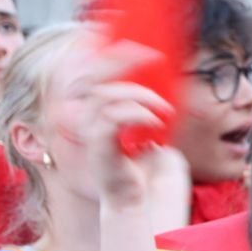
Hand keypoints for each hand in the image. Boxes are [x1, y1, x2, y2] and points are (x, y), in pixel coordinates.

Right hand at [78, 47, 177, 211]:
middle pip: (91, 77)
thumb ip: (146, 106)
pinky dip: (136, 114)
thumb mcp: (150, 129)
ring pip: (105, 96)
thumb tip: (162, 83)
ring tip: (162, 109)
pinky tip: (154, 121)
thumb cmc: (146, 168)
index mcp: (98, 114)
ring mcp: (91, 134)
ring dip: (139, 96)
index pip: (91, 74)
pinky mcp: (100, 148)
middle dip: (118, 60)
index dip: (108, 55)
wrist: (139, 202)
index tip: (137, 48)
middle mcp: (88, 120)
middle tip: (148, 56)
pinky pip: (112, 119)